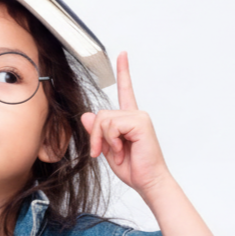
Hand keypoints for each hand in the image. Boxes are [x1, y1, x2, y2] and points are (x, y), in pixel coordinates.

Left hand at [80, 51, 174, 201]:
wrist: (148, 181)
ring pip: (104, 120)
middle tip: (102, 153)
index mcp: (129, 119)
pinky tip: (122, 150)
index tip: (123, 54)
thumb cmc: (132, 168)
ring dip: (103, 140)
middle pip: (100, 114)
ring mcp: (139, 116)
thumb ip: (98, 132)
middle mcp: (135, 114)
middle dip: (95, 136)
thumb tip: (86, 116)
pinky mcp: (140, 122)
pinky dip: (112, 141)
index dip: (123, 71)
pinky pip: (111, 125)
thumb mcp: (107, 149)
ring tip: (117, 153)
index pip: (125, 91)